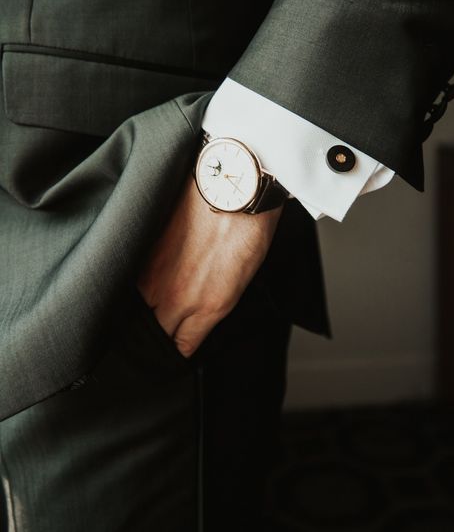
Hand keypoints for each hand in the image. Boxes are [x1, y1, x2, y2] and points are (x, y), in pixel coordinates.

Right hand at [136, 173, 282, 356]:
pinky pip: (125, 280)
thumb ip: (211, 305)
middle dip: (153, 336)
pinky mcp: (138, 247)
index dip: (173, 349)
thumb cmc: (250, 226)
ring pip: (131, 310)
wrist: (233, 181)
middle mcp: (172, 296)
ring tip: (138, 307)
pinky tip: (128, 282)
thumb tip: (192, 318)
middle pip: (151, 334)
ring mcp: (150, 272)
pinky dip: (126, 285)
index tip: (172, 344)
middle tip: (154, 328)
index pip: (179, 347)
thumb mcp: (241, 278)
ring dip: (134, 313)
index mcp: (205, 307)